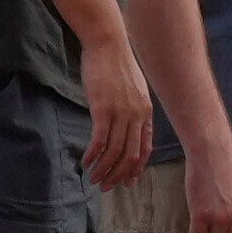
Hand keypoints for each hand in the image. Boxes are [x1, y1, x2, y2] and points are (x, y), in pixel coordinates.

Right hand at [80, 31, 156, 193]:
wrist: (109, 45)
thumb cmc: (117, 67)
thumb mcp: (133, 90)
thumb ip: (133, 109)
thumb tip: (126, 125)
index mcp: (146, 112)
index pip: (145, 147)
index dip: (136, 168)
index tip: (127, 183)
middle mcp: (138, 115)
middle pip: (131, 155)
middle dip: (118, 175)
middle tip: (105, 187)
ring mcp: (121, 113)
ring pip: (115, 151)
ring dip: (103, 169)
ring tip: (93, 179)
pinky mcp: (103, 109)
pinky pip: (100, 140)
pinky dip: (93, 155)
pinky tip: (85, 163)